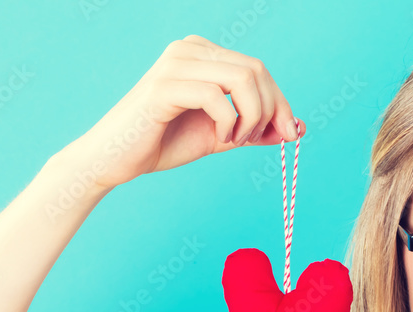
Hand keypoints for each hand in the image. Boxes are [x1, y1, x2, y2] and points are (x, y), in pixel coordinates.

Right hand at [55, 34, 304, 190]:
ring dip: (251, 117)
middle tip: (260, 140)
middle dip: (271, 110)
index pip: (257, 68)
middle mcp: (189, 49)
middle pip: (256, 69)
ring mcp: (175, 64)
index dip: (280, 101)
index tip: (289, 132)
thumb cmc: (164, 143)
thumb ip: (255, 129)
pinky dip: (229, 124)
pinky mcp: (164, 85)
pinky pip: (216, 97)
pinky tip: (219, 139)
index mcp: (202, 54)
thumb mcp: (222, 135)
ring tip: (235, 140)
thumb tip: (296, 128)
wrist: (116, 160)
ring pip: (242, 78)